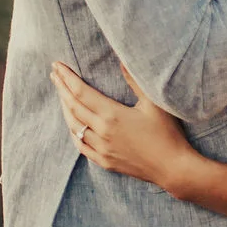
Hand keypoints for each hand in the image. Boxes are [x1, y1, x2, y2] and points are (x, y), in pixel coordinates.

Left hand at [51, 62, 202, 196]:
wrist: (172, 167)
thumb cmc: (167, 133)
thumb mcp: (153, 103)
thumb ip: (135, 80)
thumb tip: (122, 59)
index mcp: (112, 115)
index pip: (81, 92)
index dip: (67, 78)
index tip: (57, 66)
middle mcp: (102, 132)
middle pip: (73, 107)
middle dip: (61, 88)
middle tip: (54, 74)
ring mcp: (101, 149)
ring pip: (74, 126)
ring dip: (64, 108)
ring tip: (61, 94)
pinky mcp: (104, 161)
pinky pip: (81, 145)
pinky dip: (73, 131)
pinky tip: (72, 124)